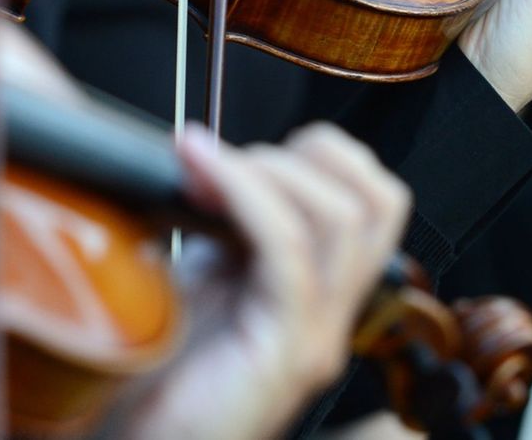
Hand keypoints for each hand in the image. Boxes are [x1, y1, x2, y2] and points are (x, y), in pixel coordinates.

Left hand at [114, 123, 410, 439]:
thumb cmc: (153, 382)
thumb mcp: (199, 282)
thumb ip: (225, 230)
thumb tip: (211, 159)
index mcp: (316, 296)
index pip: (370, 202)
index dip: (316, 155)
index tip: (236, 148)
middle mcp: (330, 318)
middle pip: (377, 201)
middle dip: (306, 152)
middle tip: (227, 157)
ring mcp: (316, 338)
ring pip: (345, 218)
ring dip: (269, 168)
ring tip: (205, 166)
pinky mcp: (287, 354)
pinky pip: (290, 251)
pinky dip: (246, 194)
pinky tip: (200, 176)